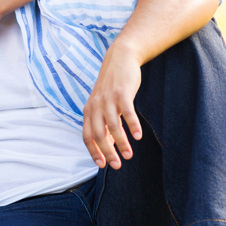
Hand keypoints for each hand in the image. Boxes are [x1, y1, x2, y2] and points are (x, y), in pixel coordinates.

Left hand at [82, 40, 143, 169]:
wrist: (119, 59)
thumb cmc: (112, 86)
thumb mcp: (103, 104)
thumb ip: (103, 123)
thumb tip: (108, 146)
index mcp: (89, 111)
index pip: (87, 136)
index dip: (94, 152)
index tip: (102, 165)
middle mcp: (96, 106)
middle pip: (99, 135)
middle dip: (108, 152)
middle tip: (118, 165)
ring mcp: (109, 100)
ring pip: (113, 126)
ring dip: (121, 143)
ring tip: (129, 155)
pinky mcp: (122, 93)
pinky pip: (127, 113)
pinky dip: (133, 126)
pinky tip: (138, 136)